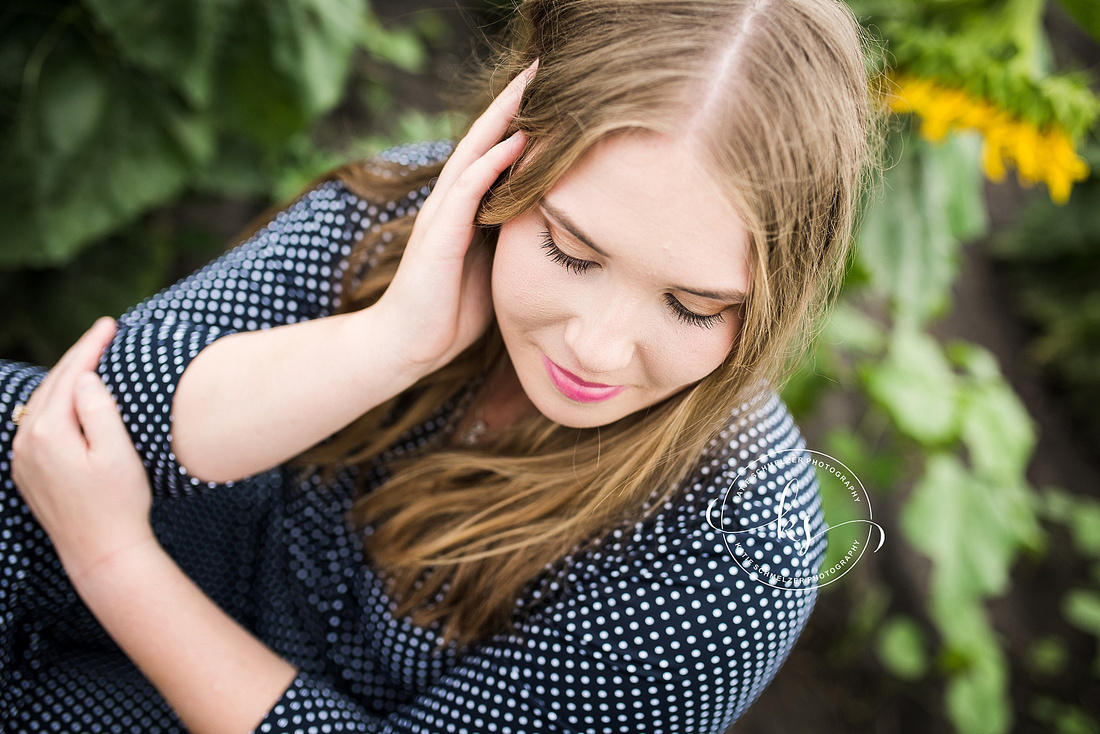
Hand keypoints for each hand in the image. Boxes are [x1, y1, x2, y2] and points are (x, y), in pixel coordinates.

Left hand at [11, 316, 156, 587]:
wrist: (100, 551)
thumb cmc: (118, 503)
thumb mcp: (117, 452)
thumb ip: (98, 410)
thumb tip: (85, 378)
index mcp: (50, 432)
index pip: (71, 375)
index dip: (91, 346)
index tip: (110, 324)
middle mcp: (27, 442)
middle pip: (52, 384)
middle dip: (78, 356)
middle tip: (103, 332)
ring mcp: (23, 458)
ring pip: (41, 404)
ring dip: (64, 379)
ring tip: (88, 358)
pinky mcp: (27, 472)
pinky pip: (36, 424)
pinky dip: (54, 403)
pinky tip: (68, 399)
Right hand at [374, 60, 536, 372]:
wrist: (406, 347)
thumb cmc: (450, 312)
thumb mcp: (493, 269)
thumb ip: (509, 240)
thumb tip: (546, 225)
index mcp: (464, 211)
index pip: (492, 155)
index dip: (517, 124)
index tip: (549, 96)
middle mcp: (450, 205)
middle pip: (482, 141)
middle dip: (510, 104)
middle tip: (539, 68)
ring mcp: (441, 216)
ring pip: (474, 154)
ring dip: (503, 119)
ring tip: (531, 87)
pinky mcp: (438, 236)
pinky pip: (468, 189)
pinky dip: (493, 163)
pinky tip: (518, 141)